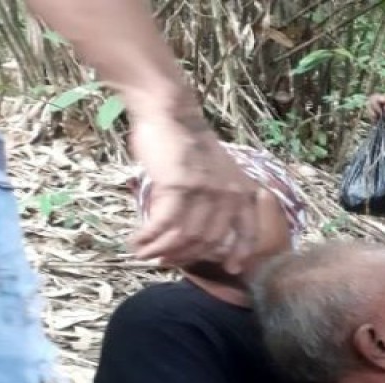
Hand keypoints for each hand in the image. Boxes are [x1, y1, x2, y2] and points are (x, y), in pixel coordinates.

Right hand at [126, 113, 257, 272]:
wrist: (170, 111)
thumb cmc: (187, 141)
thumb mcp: (216, 171)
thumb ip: (216, 197)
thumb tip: (197, 230)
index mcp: (242, 190)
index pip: (248, 231)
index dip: (239, 253)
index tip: (229, 269)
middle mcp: (229, 194)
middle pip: (209, 241)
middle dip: (184, 255)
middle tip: (163, 260)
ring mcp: (205, 192)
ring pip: (185, 237)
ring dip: (161, 250)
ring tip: (143, 254)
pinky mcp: (179, 188)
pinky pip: (164, 225)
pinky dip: (149, 237)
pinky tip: (136, 241)